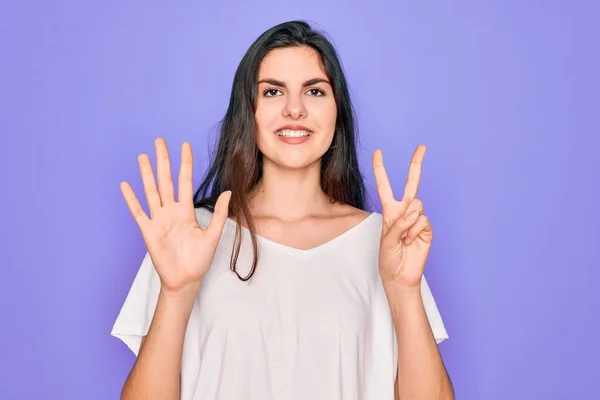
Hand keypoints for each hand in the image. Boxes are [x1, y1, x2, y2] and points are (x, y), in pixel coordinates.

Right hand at [120, 138, 230, 293]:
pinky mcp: (148, 231)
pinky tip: (125, 184)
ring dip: (146, 174)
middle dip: (163, 160)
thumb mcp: (213, 236)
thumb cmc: (199, 260)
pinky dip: (131, 199)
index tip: (184, 145)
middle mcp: (171, 211)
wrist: (185, 279)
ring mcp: (158, 220)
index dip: (185, 163)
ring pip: (151, 191)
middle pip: (166, 180)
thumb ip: (220, 214)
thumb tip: (228, 192)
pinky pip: (138, 212)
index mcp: (187, 211)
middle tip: (159, 141)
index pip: (185, 181)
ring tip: (142, 156)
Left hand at [373, 145, 432, 288]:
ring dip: (408, 223)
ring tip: (404, 239)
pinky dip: (415, 231)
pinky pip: (423, 220)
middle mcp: (404, 211)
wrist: (400, 276)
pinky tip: (412, 242)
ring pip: (417, 205)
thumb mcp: (386, 240)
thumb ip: (398, 224)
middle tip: (422, 146)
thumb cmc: (388, 258)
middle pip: (412, 183)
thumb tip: (415, 212)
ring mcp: (417, 219)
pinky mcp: (427, 229)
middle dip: (416, 164)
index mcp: (389, 211)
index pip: (384, 186)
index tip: (377, 152)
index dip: (380, 169)